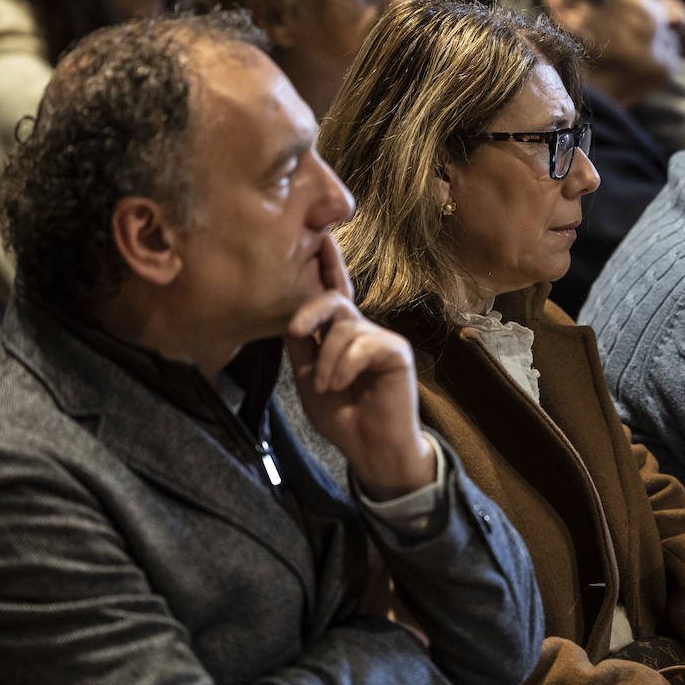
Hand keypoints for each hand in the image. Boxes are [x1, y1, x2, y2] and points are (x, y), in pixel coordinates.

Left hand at [284, 234, 433, 500]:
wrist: (370, 448)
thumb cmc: (343, 416)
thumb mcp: (309, 378)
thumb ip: (302, 348)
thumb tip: (289, 318)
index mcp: (342, 335)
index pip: (334, 294)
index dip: (329, 265)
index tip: (320, 237)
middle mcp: (363, 331)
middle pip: (335, 300)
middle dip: (310, 311)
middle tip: (296, 332)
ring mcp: (381, 339)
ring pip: (344, 329)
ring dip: (328, 362)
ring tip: (328, 387)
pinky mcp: (396, 351)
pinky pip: (363, 345)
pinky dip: (345, 367)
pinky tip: (343, 385)